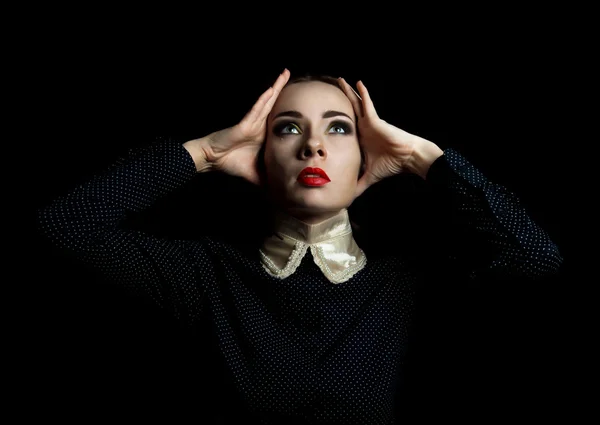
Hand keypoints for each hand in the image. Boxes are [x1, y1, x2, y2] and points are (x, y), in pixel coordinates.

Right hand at [202, 69, 289, 184]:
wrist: (214, 160)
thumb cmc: (233, 163)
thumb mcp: (258, 173)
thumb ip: (271, 178)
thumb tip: (284, 191)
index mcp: (264, 133)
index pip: (280, 118)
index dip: (290, 108)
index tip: (303, 100)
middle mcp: (260, 124)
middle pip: (275, 104)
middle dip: (283, 89)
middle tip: (294, 75)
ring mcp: (252, 122)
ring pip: (267, 101)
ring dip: (276, 87)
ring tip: (286, 73)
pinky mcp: (244, 123)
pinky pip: (256, 109)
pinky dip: (264, 99)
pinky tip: (272, 89)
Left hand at [338, 78, 441, 196]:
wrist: (407, 159)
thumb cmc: (391, 165)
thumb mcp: (369, 176)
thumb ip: (357, 184)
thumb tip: (347, 197)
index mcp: (361, 139)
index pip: (345, 128)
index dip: (335, 121)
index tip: (322, 115)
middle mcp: (364, 128)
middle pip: (349, 111)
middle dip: (339, 101)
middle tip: (327, 91)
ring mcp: (370, 122)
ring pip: (356, 104)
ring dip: (348, 92)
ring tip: (339, 80)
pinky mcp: (376, 120)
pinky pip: (367, 104)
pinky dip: (363, 94)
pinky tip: (357, 83)